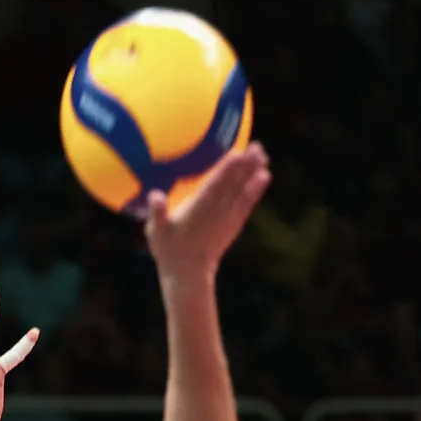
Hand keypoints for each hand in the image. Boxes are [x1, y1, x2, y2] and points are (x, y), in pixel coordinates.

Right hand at [143, 142, 271, 281]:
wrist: (189, 274)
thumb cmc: (169, 250)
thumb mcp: (156, 232)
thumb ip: (156, 213)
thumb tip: (155, 195)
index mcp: (198, 210)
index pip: (213, 186)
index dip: (225, 170)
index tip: (236, 153)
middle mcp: (216, 212)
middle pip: (232, 185)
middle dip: (244, 165)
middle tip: (257, 146)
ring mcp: (227, 218)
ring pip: (242, 191)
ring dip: (254, 172)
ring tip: (263, 155)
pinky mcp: (233, 224)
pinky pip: (247, 203)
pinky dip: (256, 189)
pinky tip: (265, 176)